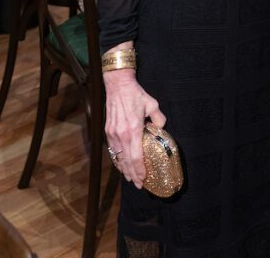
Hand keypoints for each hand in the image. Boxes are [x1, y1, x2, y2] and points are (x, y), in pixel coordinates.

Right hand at [104, 70, 165, 188]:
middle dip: (133, 174)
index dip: (140, 170)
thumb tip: (161, 128)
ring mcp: (112, 134)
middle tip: (139, 184)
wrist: (117, 85)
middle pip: (126, 161)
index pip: (136, 157)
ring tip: (131, 178)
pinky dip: (118, 160)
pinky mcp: (108, 131)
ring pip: (118, 157)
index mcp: (133, 129)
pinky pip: (113, 150)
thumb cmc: (135, 94)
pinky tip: (122, 164)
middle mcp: (121, 135)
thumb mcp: (152, 104)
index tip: (143, 179)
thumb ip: (159, 118)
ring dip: (124, 169)